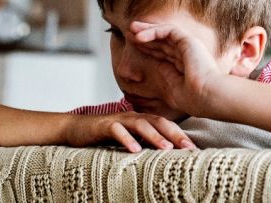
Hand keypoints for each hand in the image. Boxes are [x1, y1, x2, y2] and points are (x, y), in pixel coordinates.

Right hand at [66, 112, 195, 152]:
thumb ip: (146, 142)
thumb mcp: (130, 139)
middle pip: (158, 122)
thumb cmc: (106, 135)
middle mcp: (134, 117)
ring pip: (141, 125)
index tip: (194, 149)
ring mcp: (119, 120)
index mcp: (142, 120)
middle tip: (188, 148)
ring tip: (166, 149)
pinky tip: (135, 150)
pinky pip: (117, 131)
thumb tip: (167, 153)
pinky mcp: (104, 125)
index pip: (166, 125)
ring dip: (155, 136)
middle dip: (175, 135)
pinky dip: (127, 139)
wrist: (76, 128)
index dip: (181, 135)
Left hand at [129, 21, 222, 114]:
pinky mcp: (189, 41)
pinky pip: (169, 31)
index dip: (149, 48)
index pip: (165, 52)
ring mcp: (189, 46)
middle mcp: (187, 53)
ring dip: (147, 29)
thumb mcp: (173, 87)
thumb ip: (167, 75)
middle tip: (129, 33)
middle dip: (146, 36)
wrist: (205, 96)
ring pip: (165, 32)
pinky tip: (139, 37)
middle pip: (163, 41)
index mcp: (185, 65)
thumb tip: (159, 66)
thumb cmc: (193, 99)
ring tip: (131, 29)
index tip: (135, 46)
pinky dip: (153, 32)